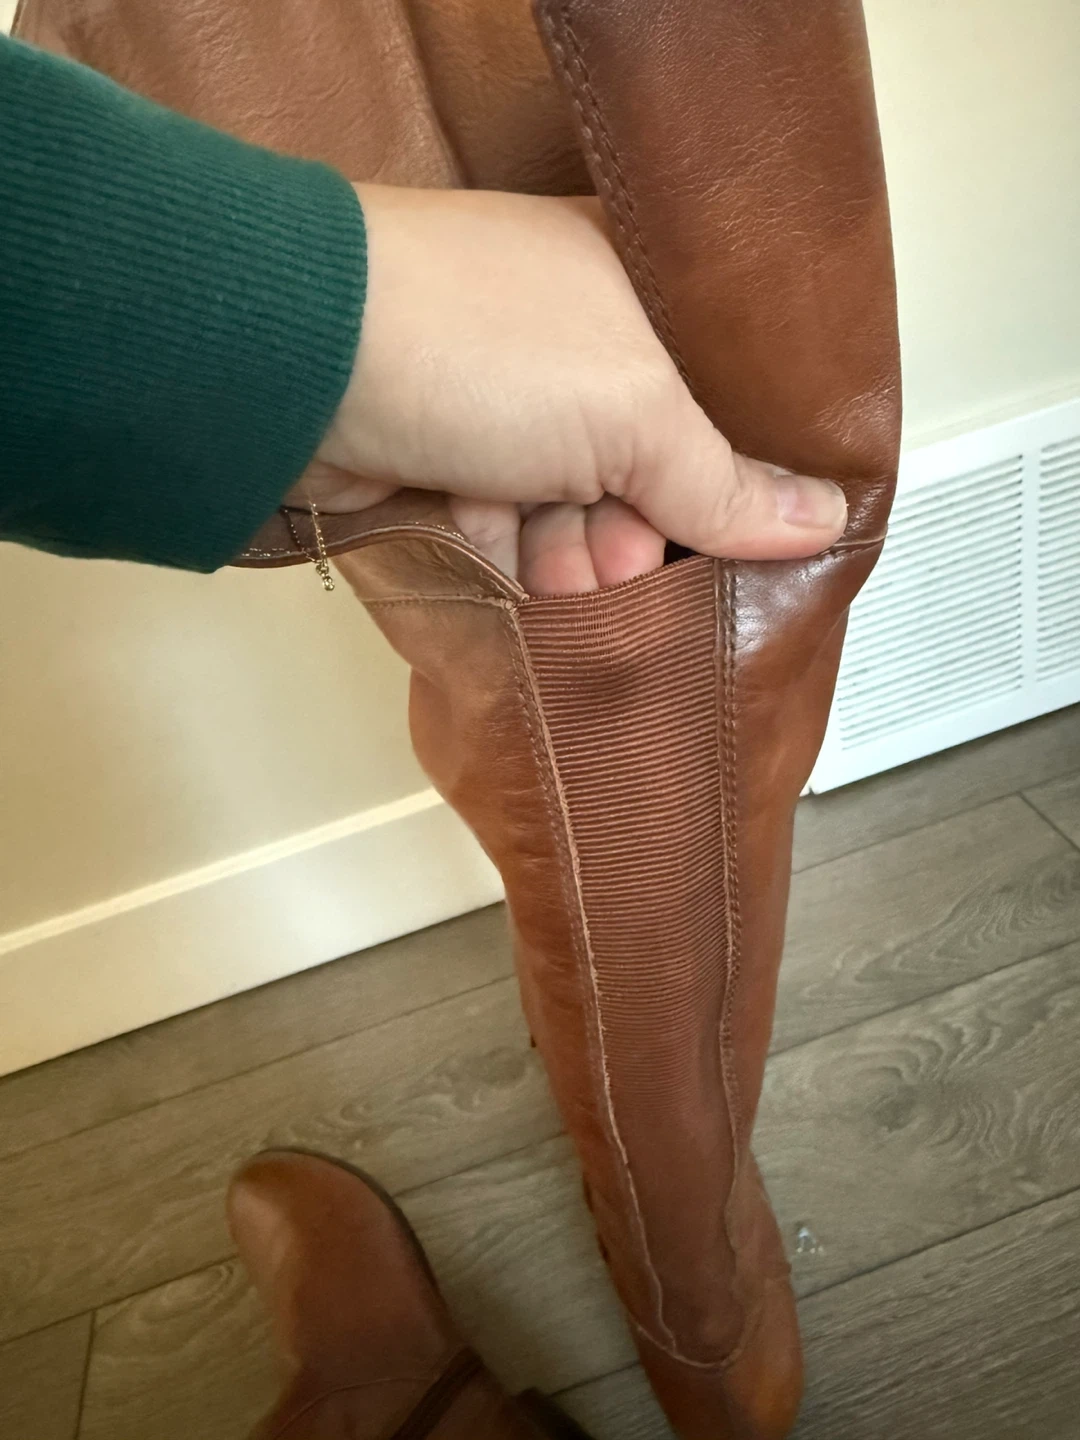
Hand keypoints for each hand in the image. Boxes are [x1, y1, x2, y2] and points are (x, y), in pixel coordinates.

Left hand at [289, 185, 847, 594]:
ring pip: (566, 503)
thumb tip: (816, 518)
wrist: (294, 363)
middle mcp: (567, 333)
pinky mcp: (436, 442)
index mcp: (632, 289)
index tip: (728, 537)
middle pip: (638, 463)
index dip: (721, 476)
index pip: (711, 396)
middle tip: (623, 570)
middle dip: (633, 533)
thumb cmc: (470, 341)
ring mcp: (495, 389)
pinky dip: (504, 553)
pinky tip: (504, 566)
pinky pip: (498, 519)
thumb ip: (723, 480)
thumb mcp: (633, 414)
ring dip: (566, 556)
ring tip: (557, 577)